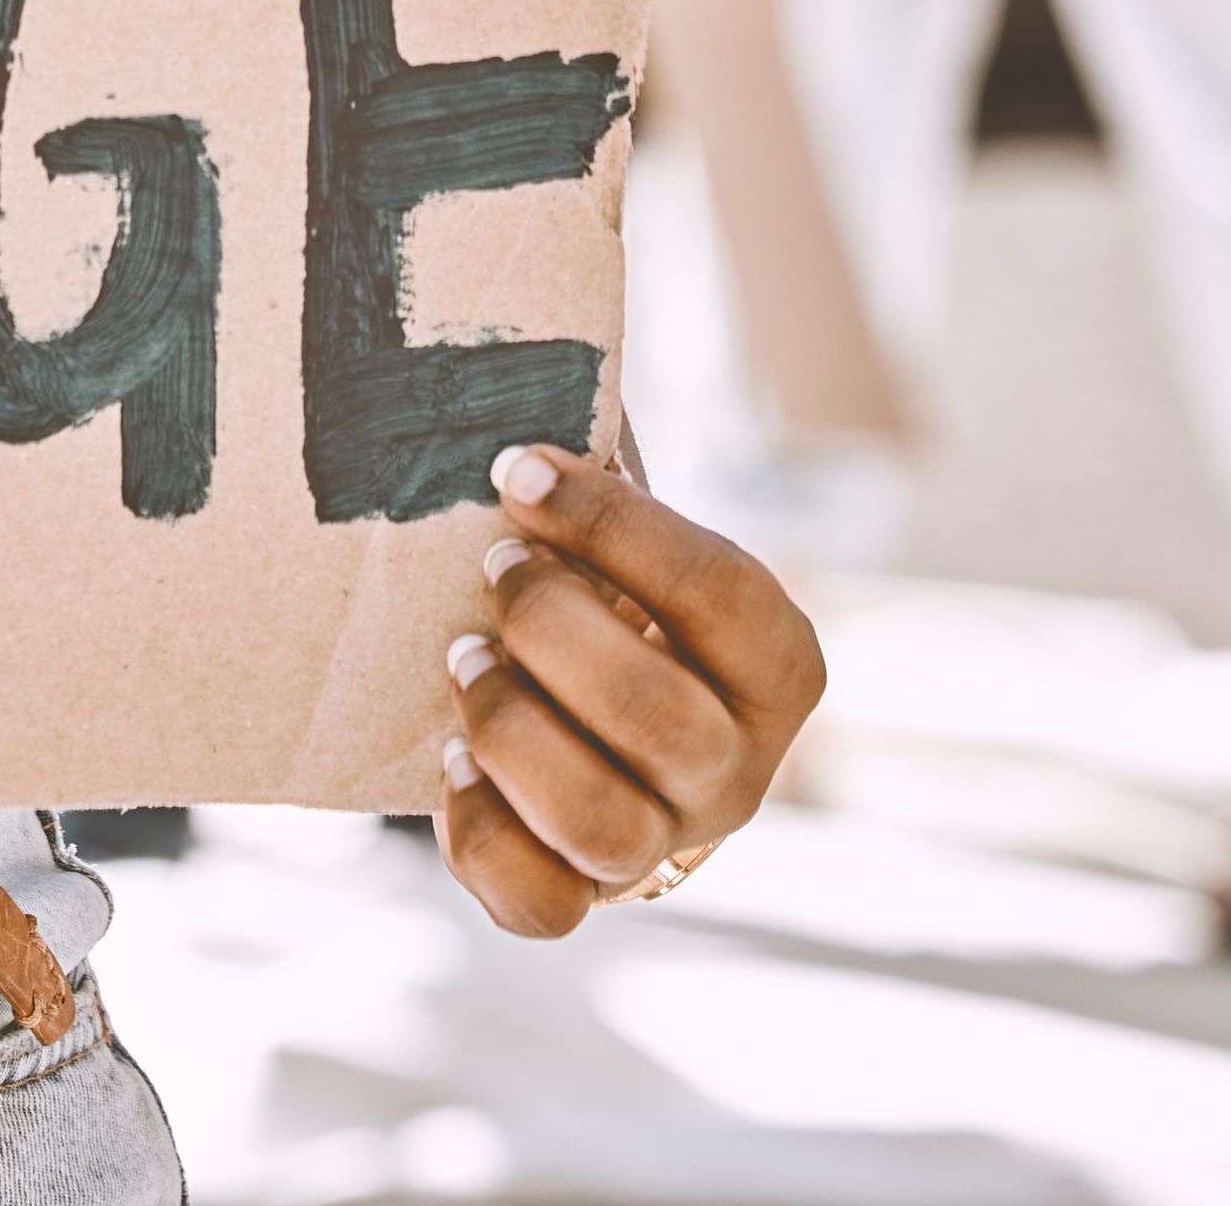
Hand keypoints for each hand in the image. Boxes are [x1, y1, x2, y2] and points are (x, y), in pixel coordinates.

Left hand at [428, 441, 825, 937]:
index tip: (516, 467)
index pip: (722, 591)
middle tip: (494, 570)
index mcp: (778, 664)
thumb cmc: (612, 596)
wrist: (604, 734)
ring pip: (600, 821)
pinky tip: (452, 760)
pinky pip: (537, 902)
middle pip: (660, 717)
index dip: (614, 524)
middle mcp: (740, 769)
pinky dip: (479, 829)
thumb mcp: (631, 533)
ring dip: (509, 726)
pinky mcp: (584, 900)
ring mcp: (665, 845)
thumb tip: (529, 328)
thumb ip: (605, 463)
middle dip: (553, 627)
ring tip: (462, 657)